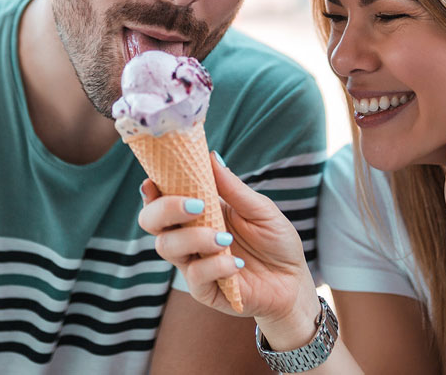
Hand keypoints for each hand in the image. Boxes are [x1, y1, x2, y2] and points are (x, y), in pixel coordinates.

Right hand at [138, 154, 320, 334]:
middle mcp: (189, 235)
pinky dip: (214, 266)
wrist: (294, 281)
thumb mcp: (260, 209)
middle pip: (151, 221)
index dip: (151, 189)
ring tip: (225, 239)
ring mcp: (194, 262)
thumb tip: (211, 156)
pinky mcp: (204, 289)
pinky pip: (194, 276)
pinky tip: (236, 264)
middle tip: (195, 206)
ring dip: (193, 237)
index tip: (152, 181)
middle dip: (164, 210)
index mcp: (199, 210)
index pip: (161, 198)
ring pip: (167, 247)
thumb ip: (233, 188)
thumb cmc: (276, 241)